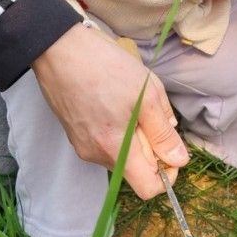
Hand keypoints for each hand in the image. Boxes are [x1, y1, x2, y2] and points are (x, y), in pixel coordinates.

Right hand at [32, 24, 188, 198]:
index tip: (172, 149)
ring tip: (131, 102)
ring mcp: (82, 144)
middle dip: (151, 148)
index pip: (147, 189)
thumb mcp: (148, 94)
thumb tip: (178, 159)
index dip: (167, 174)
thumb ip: (163, 132)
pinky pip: (106, 142)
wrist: (58, 47)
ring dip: (135, 136)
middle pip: (135, 170)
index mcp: (116, 149)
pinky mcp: (75, 132)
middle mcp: (95, 155)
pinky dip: (119, 130)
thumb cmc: (106, 67)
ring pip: (121, 155)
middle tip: (151, 113)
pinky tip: (115, 101)